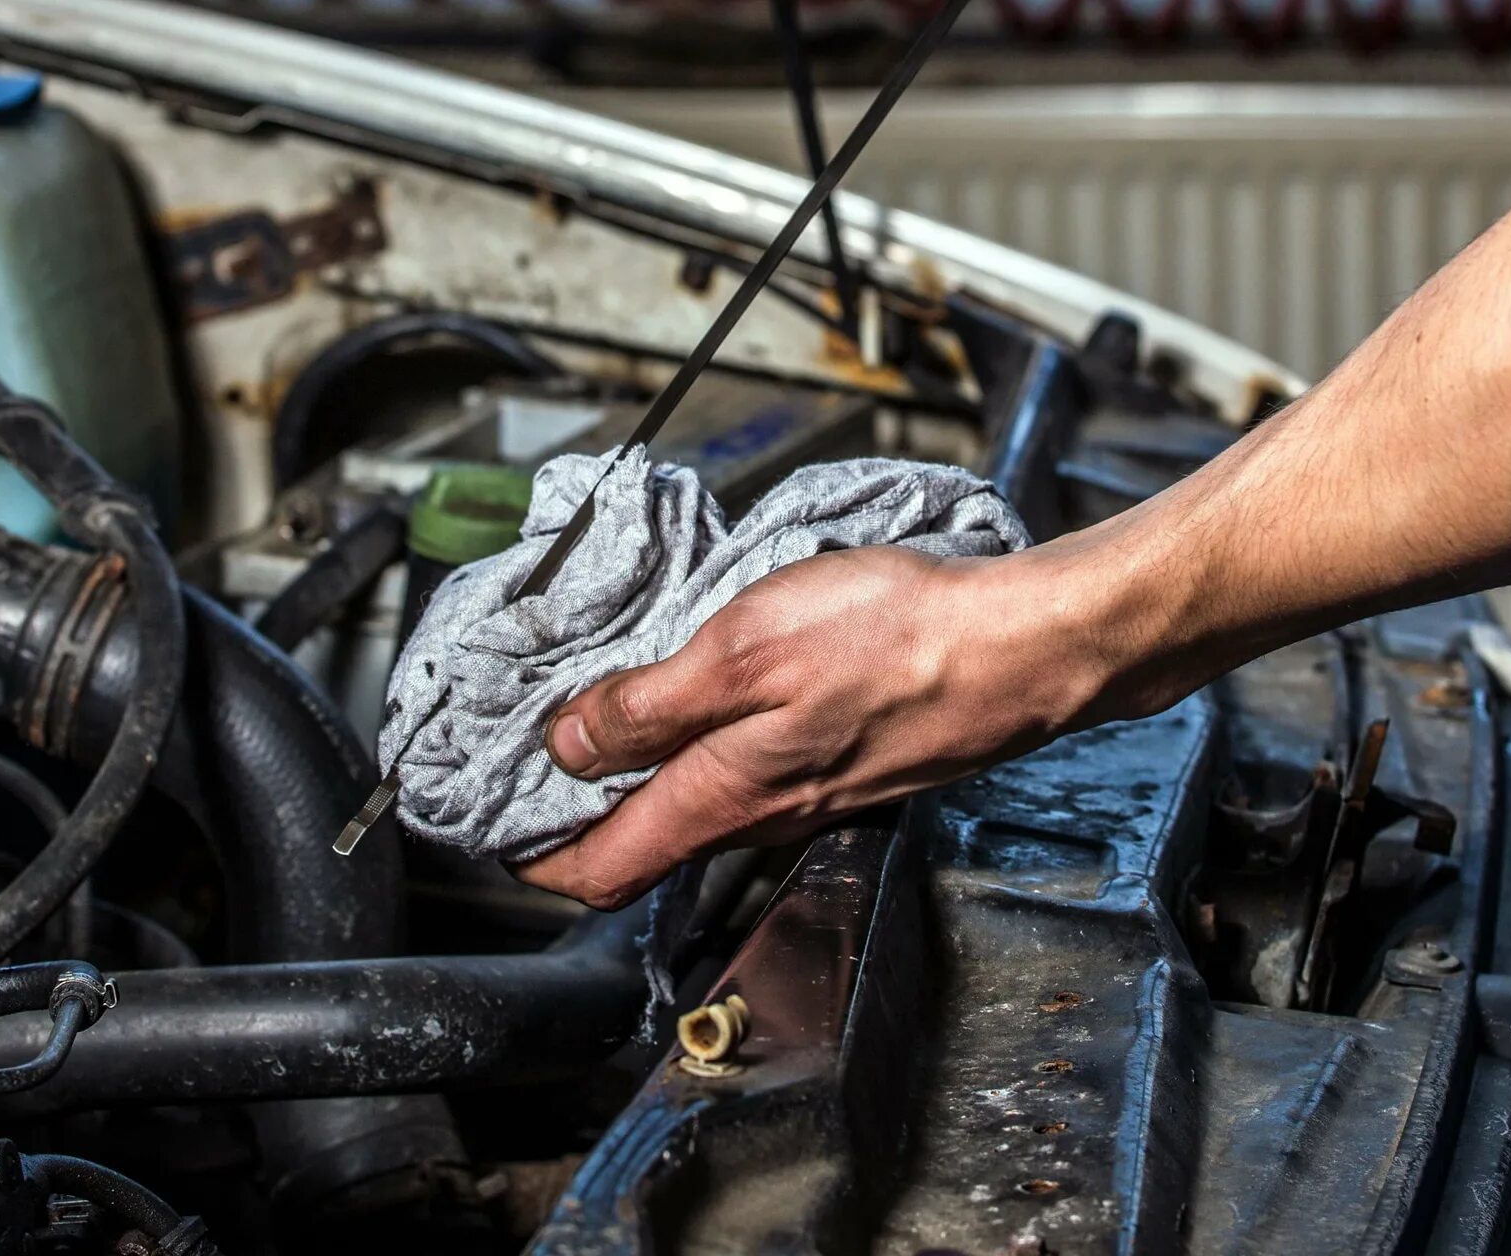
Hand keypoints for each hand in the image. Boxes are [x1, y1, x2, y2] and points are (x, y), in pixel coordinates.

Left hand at [512, 542, 1118, 908]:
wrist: (1022, 649)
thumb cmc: (896, 641)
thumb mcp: (743, 651)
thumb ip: (650, 705)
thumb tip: (569, 744)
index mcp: (724, 795)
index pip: (599, 869)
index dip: (531, 855)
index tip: (487, 820)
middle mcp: (764, 813)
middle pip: (644, 840)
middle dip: (577, 808)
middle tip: (529, 750)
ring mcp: (811, 793)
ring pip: (699, 805)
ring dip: (643, 771)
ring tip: (605, 707)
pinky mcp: (849, 760)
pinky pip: (753, 773)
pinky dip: (707, 745)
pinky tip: (709, 691)